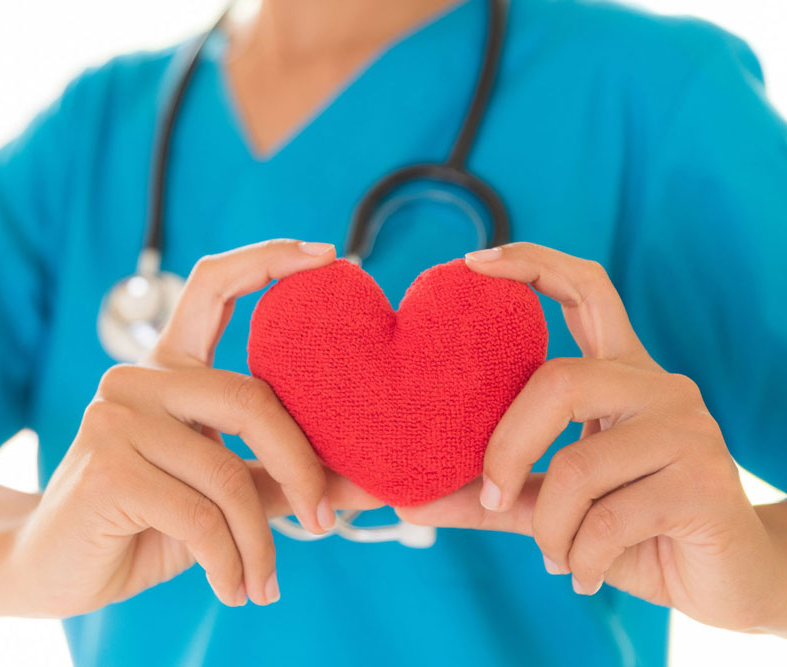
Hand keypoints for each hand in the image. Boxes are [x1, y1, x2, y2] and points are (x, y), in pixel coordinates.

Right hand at [5, 240, 380, 616]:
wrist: (55, 569)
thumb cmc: (147, 523)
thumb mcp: (225, 494)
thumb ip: (285, 475)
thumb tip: (369, 480)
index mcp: (169, 369)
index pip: (214, 286)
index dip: (270, 259)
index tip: (328, 254)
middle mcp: (139, 377)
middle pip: (251, 398)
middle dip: (301, 467)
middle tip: (325, 524)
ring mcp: (116, 415)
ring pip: (228, 474)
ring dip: (260, 542)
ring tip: (264, 583)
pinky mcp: (106, 465)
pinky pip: (200, 516)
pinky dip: (230, 563)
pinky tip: (233, 589)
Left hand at [397, 242, 786, 632]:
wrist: (726, 582)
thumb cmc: (635, 530)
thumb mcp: (552, 505)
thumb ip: (489, 494)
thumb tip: (406, 500)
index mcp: (621, 374)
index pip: (585, 290)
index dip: (532, 263)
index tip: (473, 263)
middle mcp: (657, 386)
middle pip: (560, 381)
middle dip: (507, 446)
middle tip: (490, 496)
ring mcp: (687, 429)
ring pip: (578, 464)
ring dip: (548, 525)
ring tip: (554, 555)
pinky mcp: (707, 481)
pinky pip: (609, 519)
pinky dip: (579, 556)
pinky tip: (583, 574)